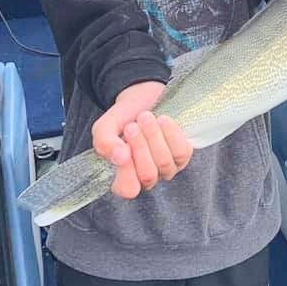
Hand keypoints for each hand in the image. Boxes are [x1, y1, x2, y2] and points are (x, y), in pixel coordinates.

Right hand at [92, 82, 192, 197]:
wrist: (144, 96)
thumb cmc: (124, 116)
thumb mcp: (106, 126)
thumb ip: (104, 142)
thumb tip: (119, 157)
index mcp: (124, 176)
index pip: (127, 190)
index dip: (126, 171)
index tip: (123, 145)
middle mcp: (147, 177)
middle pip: (148, 175)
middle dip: (139, 146)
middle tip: (132, 125)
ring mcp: (166, 168)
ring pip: (164, 163)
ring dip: (154, 136)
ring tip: (145, 117)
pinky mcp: (182, 155)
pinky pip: (181, 152)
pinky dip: (171, 133)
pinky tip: (162, 120)